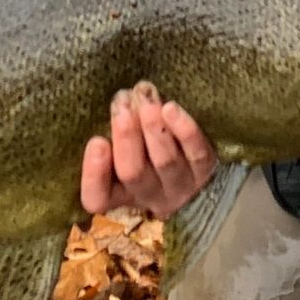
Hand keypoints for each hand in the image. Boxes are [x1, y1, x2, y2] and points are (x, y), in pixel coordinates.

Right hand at [80, 79, 215, 219]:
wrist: (196, 160)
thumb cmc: (146, 145)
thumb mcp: (123, 146)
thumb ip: (114, 131)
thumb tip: (117, 100)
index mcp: (119, 194)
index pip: (98, 198)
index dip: (94, 174)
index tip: (97, 141)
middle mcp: (149, 196)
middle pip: (133, 173)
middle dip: (126, 136)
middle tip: (121, 103)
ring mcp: (180, 186)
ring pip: (165, 162)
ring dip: (154, 129)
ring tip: (146, 101)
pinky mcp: (205, 171)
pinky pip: (197, 153)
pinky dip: (184, 131)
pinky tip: (171, 109)